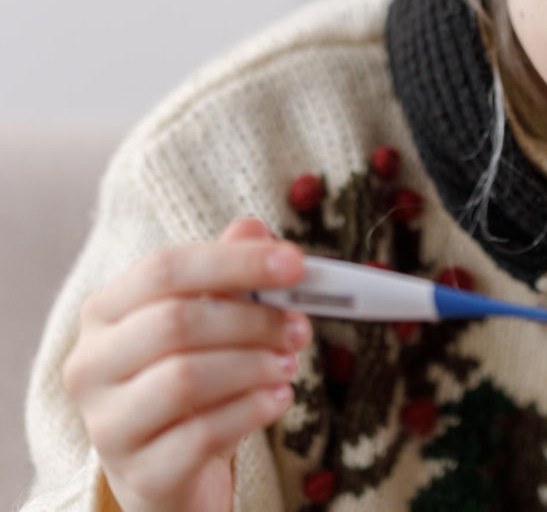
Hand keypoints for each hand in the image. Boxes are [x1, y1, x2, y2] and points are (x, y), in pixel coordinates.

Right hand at [62, 218, 309, 511]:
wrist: (172, 467)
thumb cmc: (193, 376)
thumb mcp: (211, 319)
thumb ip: (229, 272)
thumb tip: (255, 227)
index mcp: (105, 311)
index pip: (166, 269)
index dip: (236, 261)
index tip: (297, 263)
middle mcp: (91, 364)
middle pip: (176, 322)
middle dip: (253, 320)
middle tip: (301, 327)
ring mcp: (108, 424)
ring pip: (185, 379)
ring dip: (254, 365)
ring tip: (289, 364)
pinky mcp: (139, 474)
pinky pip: (201, 435)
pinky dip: (252, 410)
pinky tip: (278, 399)